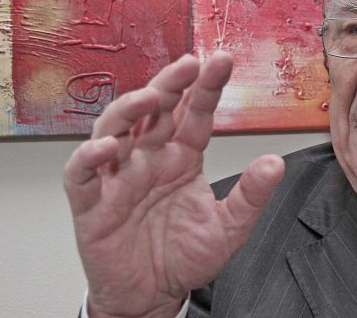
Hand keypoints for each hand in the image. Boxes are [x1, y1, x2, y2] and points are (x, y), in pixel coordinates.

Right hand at [63, 52, 284, 317]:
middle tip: (189, 64)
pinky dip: (87, 158)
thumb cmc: (184, 257)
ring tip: (151, 97)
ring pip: (113, 130)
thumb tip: (275, 163)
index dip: (206, 88)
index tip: (222, 61)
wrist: (153, 297)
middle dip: (170, 84)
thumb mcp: (228, 228)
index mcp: (181, 157)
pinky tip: (106, 148)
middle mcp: (148, 159)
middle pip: (154, 110)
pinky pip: (81, 175)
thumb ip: (250, 196)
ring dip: (128, 110)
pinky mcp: (91, 204)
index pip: (194, 114)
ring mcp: (118, 178)